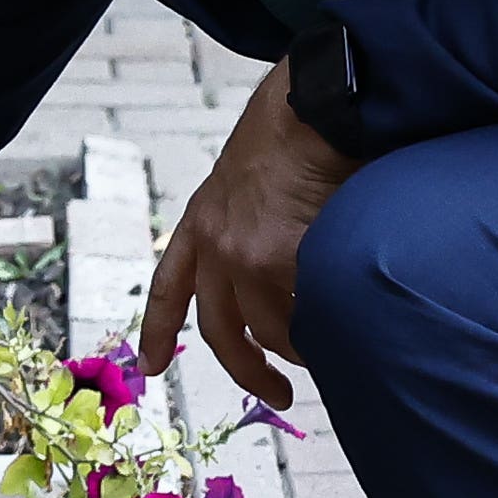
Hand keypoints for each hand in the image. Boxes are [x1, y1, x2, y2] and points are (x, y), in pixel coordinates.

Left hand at [138, 59, 360, 411]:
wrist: (313, 103)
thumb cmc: (297, 127)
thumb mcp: (250, 177)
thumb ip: (254, 220)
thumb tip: (284, 262)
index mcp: (201, 221)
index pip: (171, 285)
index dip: (158, 329)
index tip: (150, 367)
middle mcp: (214, 243)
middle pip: (220, 330)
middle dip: (247, 371)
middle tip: (276, 394)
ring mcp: (243, 255)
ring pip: (268, 331)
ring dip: (297, 351)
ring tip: (329, 354)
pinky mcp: (278, 259)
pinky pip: (306, 313)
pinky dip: (325, 327)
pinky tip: (347, 330)